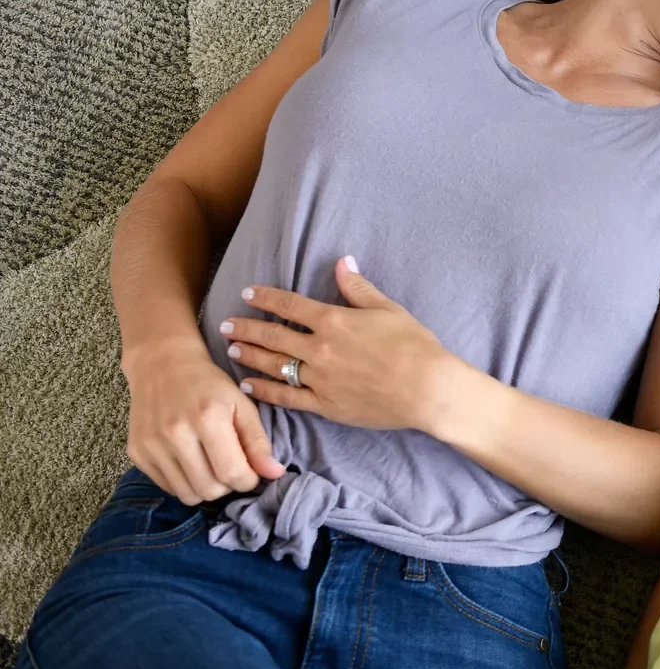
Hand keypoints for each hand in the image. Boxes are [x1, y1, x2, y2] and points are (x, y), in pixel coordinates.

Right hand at [125, 339, 286, 503]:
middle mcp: (175, 434)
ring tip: (212, 466)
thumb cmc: (209, 384)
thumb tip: (275, 473)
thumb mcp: (242, 405)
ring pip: (187, 494)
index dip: (248, 481)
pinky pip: (167, 487)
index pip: (231, 473)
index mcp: (207, 418)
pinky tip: (191, 463)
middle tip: (231, 467)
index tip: (252, 473)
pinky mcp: (136, 453)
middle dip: (228, 486)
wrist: (162, 365)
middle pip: (209, 489)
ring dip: (206, 488)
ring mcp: (151, 445)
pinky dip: (185, 483)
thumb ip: (259, 441)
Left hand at [221, 257, 464, 434]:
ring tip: (232, 349)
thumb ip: (358, 288)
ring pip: (273, 365)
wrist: (427, 389)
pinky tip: (249, 385)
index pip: (290, 306)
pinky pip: (286, 397)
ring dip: (250, 355)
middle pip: (273, 335)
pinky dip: (265, 390)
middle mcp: (319, 349)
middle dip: (246, 327)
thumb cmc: (414, 346)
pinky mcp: (324, 405)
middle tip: (224, 323)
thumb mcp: (388, 309)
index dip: (265, 298)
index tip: (247, 293)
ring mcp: (319, 379)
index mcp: (334, 321)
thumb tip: (341, 262)